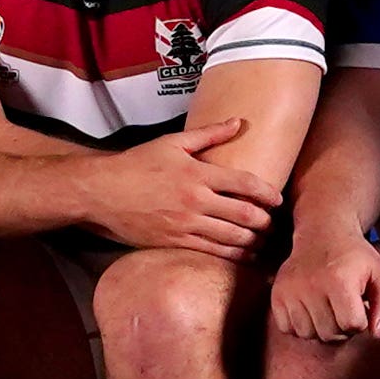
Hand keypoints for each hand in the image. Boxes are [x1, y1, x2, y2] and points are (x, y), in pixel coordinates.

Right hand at [90, 116, 280, 258]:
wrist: (101, 191)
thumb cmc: (136, 164)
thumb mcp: (172, 142)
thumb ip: (208, 134)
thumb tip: (237, 122)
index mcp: (197, 173)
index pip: (244, 183)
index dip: (268, 193)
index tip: (278, 199)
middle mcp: (194, 200)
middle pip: (244, 215)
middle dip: (265, 222)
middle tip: (273, 224)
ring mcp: (185, 224)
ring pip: (231, 238)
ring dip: (253, 242)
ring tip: (262, 242)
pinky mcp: (174, 243)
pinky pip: (211, 252)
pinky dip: (232, 256)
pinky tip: (243, 256)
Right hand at [272, 233, 379, 349]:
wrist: (322, 233)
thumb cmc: (354, 257)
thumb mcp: (379, 274)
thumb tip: (376, 335)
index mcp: (340, 280)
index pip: (352, 325)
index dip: (360, 321)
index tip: (359, 306)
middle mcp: (311, 286)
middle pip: (330, 334)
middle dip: (342, 327)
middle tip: (344, 308)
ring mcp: (291, 290)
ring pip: (308, 334)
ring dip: (320, 328)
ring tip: (327, 309)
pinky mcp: (277, 294)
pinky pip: (287, 328)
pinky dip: (299, 325)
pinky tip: (310, 309)